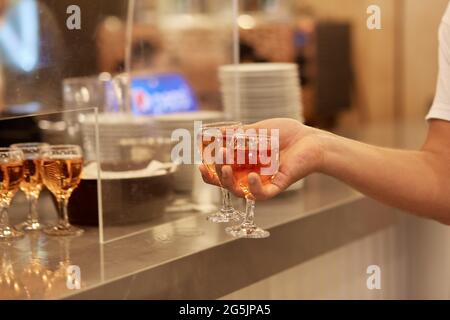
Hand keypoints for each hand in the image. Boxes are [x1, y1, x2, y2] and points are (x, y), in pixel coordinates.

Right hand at [199, 118, 327, 199]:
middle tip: (217, 157)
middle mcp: (249, 175)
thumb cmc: (286, 134)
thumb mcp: (257, 130)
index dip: (209, 171)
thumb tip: (217, 133)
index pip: (221, 172)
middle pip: (226, 182)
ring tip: (227, 166)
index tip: (201, 163)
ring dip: (229, 180)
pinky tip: (251, 176)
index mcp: (243, 163)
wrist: (309, 138)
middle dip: (217, 172)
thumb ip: (238, 134)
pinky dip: (253, 188)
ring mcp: (261, 182)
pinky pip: (261, 194)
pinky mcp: (275, 187)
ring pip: (239, 191)